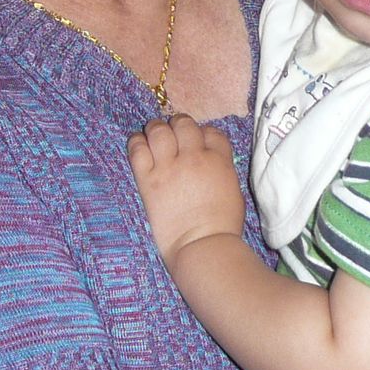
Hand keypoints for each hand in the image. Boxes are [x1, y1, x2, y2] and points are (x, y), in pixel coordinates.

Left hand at [127, 113, 246, 269]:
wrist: (202, 246)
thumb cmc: (222, 225)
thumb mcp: (233, 189)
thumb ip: (220, 167)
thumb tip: (209, 159)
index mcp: (219, 160)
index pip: (210, 131)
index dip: (202, 134)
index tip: (197, 143)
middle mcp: (194, 156)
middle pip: (183, 123)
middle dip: (178, 127)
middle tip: (174, 137)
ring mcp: (169, 166)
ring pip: (159, 129)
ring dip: (156, 130)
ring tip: (155, 137)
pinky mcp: (148, 178)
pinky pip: (137, 148)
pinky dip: (137, 142)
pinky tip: (140, 145)